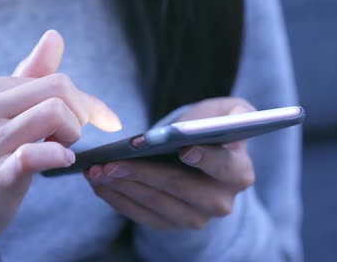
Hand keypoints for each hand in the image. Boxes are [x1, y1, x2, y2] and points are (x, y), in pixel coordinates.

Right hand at [0, 30, 121, 257]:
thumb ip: (29, 75)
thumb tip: (55, 36)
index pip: (51, 78)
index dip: (85, 99)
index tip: (104, 118)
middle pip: (58, 88)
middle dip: (82, 111)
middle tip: (73, 134)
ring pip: (55, 113)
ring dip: (72, 133)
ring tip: (62, 147)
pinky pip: (37, 154)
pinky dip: (60, 156)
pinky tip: (60, 161)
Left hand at [85, 97, 255, 229]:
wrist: (197, 152)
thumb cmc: (211, 127)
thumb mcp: (229, 112)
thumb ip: (236, 113)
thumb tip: (233, 120)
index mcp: (239, 173)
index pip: (224, 168)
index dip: (206, 159)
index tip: (184, 149)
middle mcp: (220, 202)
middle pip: (181, 189)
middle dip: (144, 174)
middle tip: (114, 162)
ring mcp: (195, 218)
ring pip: (155, 204)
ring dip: (123, 187)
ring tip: (98, 170)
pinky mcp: (170, 224)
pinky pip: (140, 215)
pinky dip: (117, 198)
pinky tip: (99, 182)